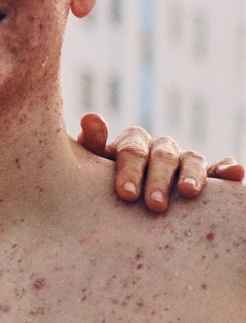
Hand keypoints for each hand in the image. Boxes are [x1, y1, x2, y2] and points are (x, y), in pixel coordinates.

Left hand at [77, 113, 244, 211]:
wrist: (121, 199)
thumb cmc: (100, 182)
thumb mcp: (91, 166)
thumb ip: (92, 145)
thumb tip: (90, 117)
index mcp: (132, 143)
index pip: (132, 150)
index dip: (130, 170)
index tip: (126, 194)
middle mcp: (160, 148)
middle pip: (162, 156)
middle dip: (159, 179)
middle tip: (154, 204)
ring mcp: (183, 161)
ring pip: (192, 159)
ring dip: (192, 175)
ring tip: (189, 193)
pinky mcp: (204, 177)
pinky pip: (218, 170)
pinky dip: (227, 169)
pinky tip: (235, 174)